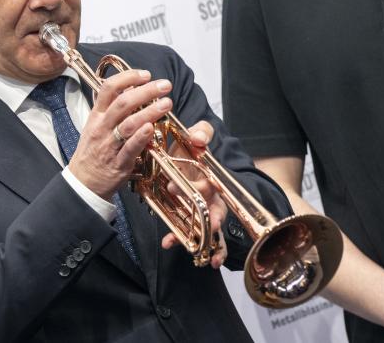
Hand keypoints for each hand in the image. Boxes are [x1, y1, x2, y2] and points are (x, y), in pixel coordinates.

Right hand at [69, 69, 172, 199]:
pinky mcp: (119, 163)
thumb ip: (112, 107)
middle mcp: (102, 127)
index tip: (146, 74)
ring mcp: (109, 145)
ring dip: (150, 111)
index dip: (128, 77)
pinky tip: (152, 128)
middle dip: (146, 91)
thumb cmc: (93, 152)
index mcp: (97, 116)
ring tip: (167, 103)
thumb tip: (131, 88)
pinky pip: (130, 148)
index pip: (109, 89)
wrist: (83, 182)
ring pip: (128, 124)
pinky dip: (141, 137)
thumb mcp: (96, 125)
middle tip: (164, 85)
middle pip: (123, 103)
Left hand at [161, 121, 227, 268]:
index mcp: (212, 177)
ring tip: (195, 250)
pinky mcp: (189, 217)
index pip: (212, 185)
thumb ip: (201, 132)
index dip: (199, 189)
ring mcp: (201, 209)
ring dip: (204, 239)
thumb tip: (198, 138)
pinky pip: (190, 234)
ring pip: (210, 229)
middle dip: (210, 220)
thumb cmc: (190, 147)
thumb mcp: (195, 136)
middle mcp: (210, 196)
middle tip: (202, 224)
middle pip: (215, 211)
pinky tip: (168, 243)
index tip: (173, 187)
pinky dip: (179, 240)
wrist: (177, 153)